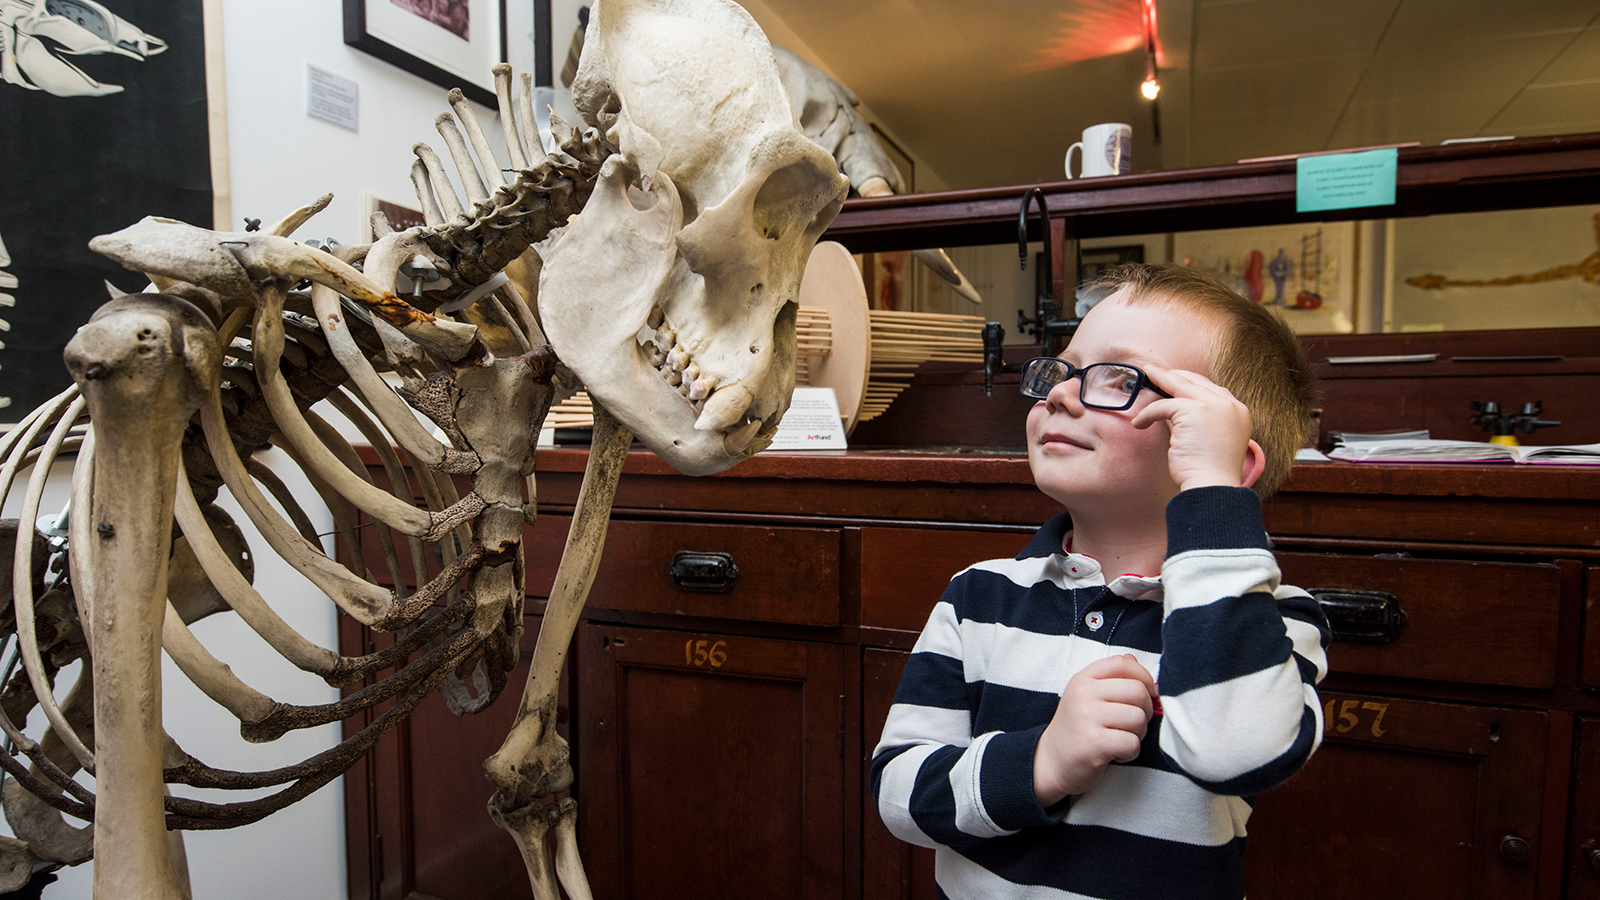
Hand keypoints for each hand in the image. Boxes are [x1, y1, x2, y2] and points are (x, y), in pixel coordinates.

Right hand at [1033, 654, 1156, 806]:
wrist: (1051, 762)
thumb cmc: (1076, 728)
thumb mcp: (1085, 696)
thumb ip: (1110, 677)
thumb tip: (1136, 661)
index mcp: (1083, 679)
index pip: (1123, 664)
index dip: (1144, 677)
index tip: (1148, 693)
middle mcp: (1083, 694)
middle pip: (1138, 691)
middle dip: (1146, 710)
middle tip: (1132, 724)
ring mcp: (1087, 717)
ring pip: (1138, 718)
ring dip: (1138, 734)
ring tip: (1122, 738)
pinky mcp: (1094, 743)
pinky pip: (1132, 743)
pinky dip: (1130, 753)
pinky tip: (1116, 754)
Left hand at [1130, 366, 1258, 491]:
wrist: (1212, 487)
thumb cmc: (1208, 471)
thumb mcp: (1205, 438)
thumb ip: (1191, 420)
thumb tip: (1169, 408)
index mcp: (1238, 411)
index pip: (1211, 388)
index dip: (1190, 383)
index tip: (1173, 381)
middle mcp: (1229, 404)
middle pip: (1196, 381)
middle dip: (1173, 376)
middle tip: (1154, 371)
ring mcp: (1214, 405)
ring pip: (1179, 385)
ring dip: (1159, 382)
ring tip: (1145, 378)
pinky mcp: (1194, 410)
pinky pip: (1164, 405)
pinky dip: (1148, 413)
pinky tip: (1140, 423)